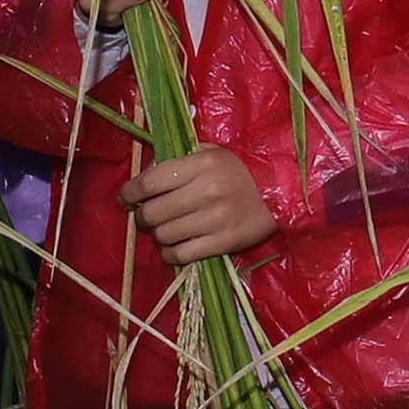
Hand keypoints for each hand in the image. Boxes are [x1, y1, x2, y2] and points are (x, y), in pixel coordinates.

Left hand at [126, 150, 276, 267]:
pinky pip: (181, 254)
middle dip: (142, 216)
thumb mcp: (212, 153)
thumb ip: (178, 160)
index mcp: (202, 163)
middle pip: (153, 212)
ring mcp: (217, 219)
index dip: (130, 192)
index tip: (126, 198)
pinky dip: (170, 253)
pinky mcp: (225, 242)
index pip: (150, 182)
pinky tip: (172, 247)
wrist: (282, 192)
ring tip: (163, 230)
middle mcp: (208, 190)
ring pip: (164, 235)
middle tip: (145, 216)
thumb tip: (144, 175)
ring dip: (157, 235)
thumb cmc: (240, 170)